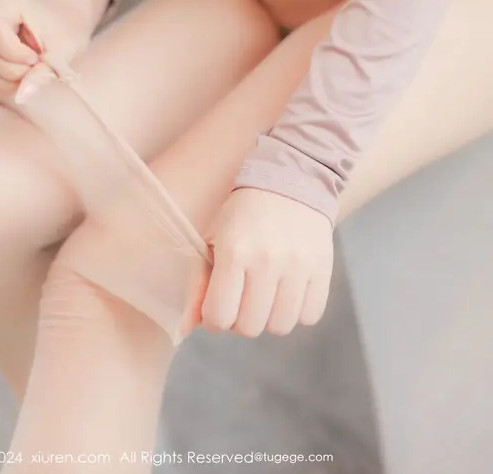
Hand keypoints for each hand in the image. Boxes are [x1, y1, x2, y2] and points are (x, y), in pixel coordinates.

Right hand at [0, 0, 95, 99]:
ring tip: (28, 80)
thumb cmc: (61, 29)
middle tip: (35, 73)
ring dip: (3, 82)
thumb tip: (28, 87)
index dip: (16, 53)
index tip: (38, 60)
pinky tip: (17, 83)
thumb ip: (49, 61)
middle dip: (11, 70)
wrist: (55, 26)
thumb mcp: (64, 40)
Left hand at [199, 188, 333, 337]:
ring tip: (265, 295)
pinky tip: (288, 291)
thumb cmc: (244, 213)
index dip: (214, 318)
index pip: (219, 316)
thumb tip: (184, 327)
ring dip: (269, 317)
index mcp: (234, 251)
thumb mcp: (214, 238)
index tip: (218, 305)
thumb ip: (199, 281)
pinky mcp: (322, 269)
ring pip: (280, 326)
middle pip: (250, 327)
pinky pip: (309, 316)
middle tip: (241, 298)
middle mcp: (267, 261)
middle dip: (240, 319)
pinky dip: (297, 311)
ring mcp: (298, 267)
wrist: (291, 180)